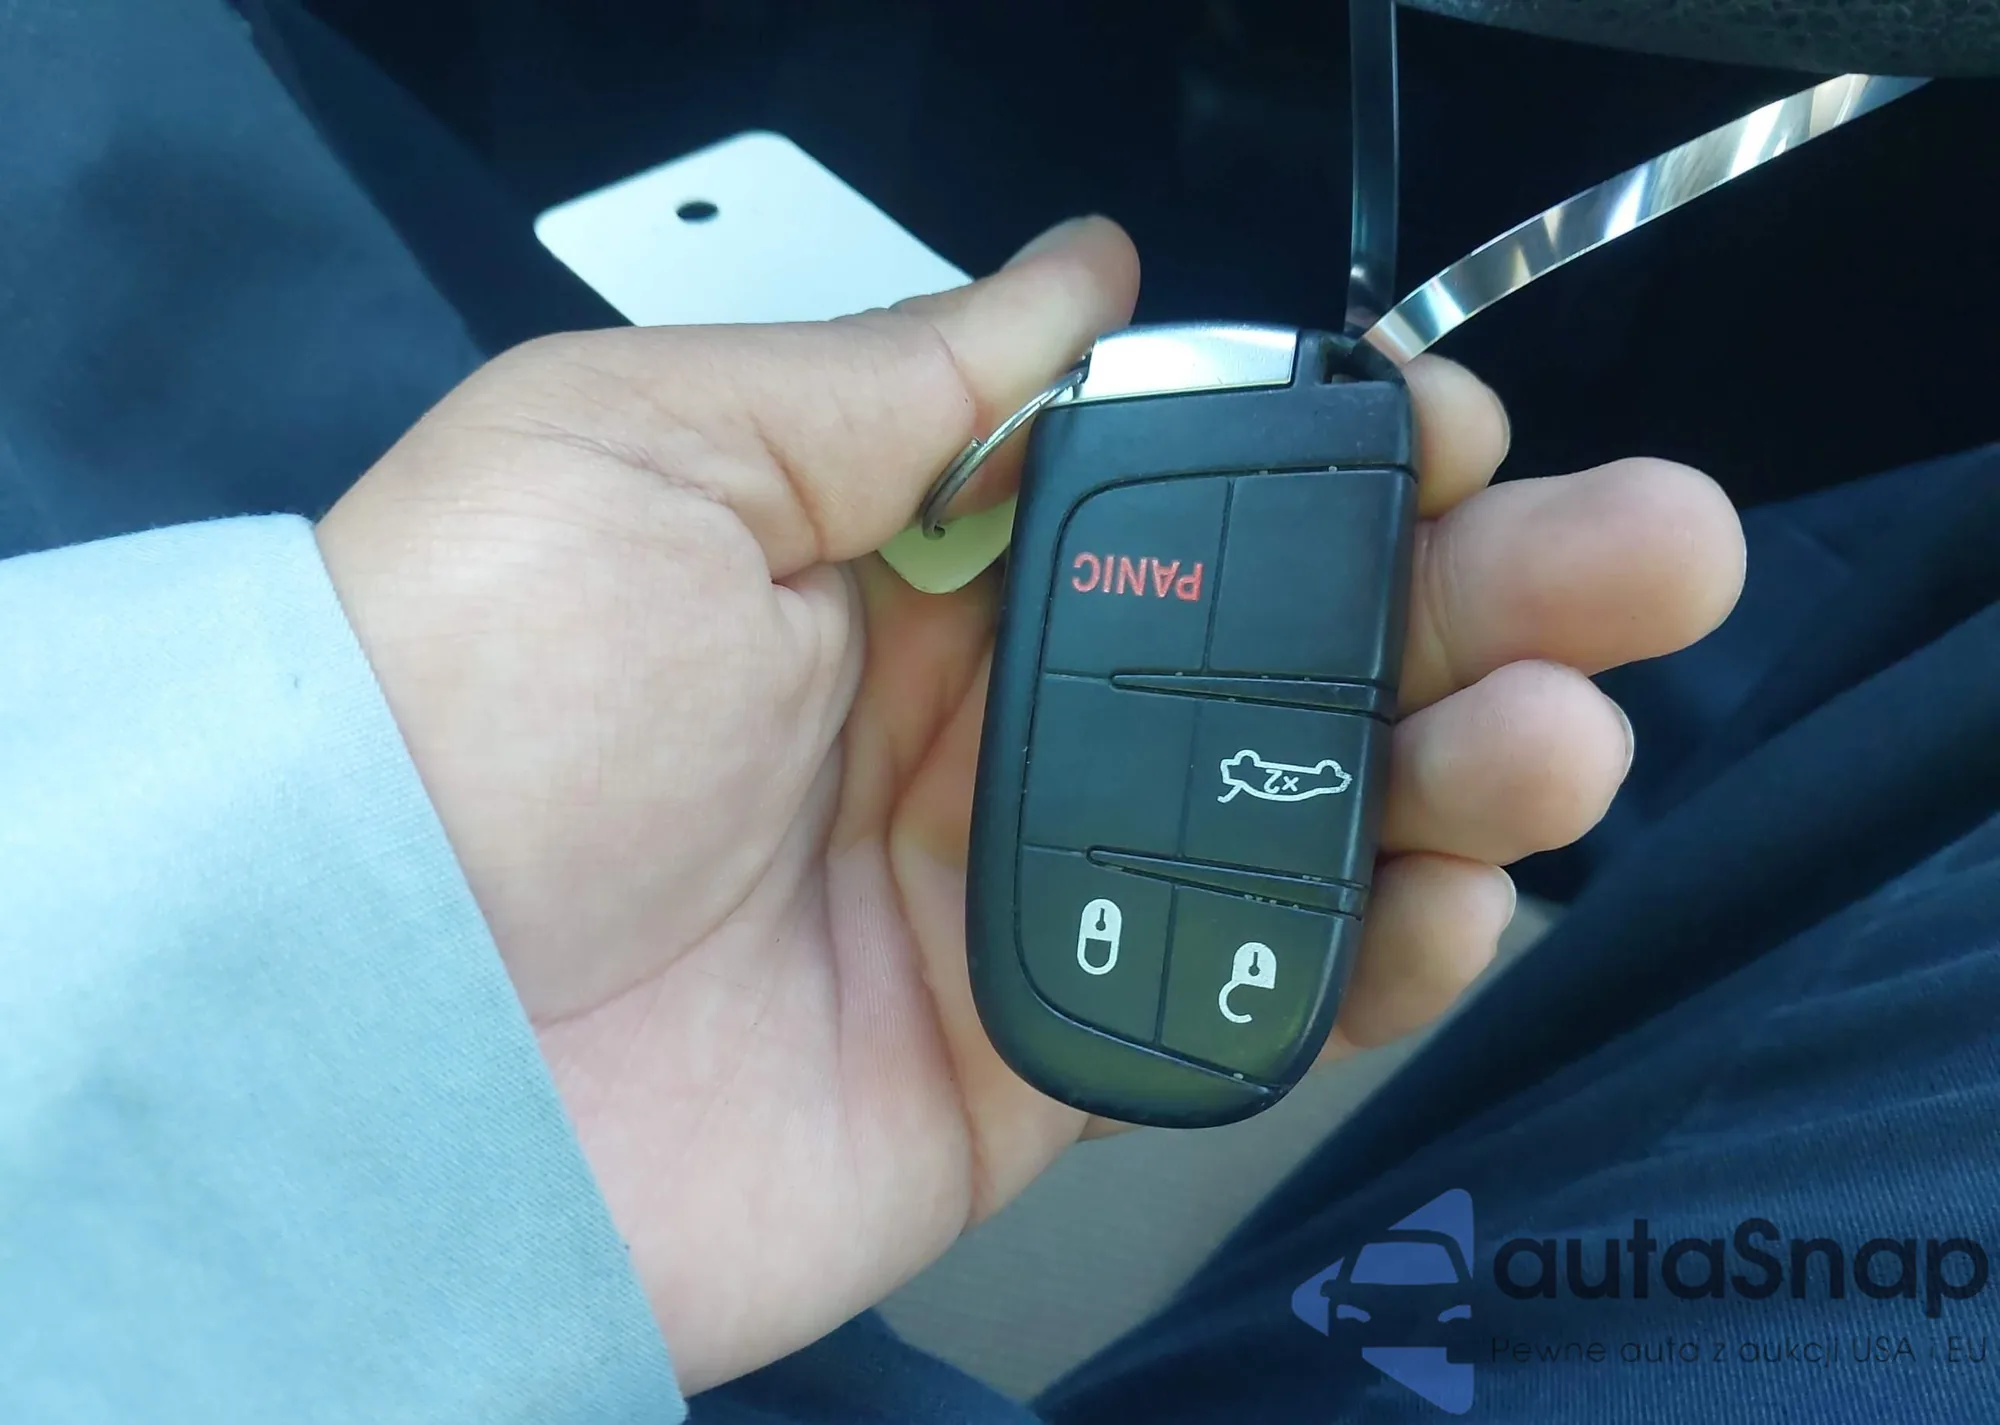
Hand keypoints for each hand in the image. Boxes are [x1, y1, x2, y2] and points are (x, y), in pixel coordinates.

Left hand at [314, 217, 1744, 1391]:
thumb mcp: (653, 440)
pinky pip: (1240, 1007)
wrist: (358, 1030)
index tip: (1446, 427)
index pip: (1182, 485)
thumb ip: (902, 368)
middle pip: (1281, 643)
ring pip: (1295, 817)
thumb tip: (1081, 271)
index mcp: (900, 550)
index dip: (1330, 450)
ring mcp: (1011, 892)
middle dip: (1477, 588)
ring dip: (1464, 767)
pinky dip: (1366, 959)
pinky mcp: (1024, 1062)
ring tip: (1575, 722)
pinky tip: (1461, 894)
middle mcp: (976, 715)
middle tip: (1650, 550)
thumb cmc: (463, 702)